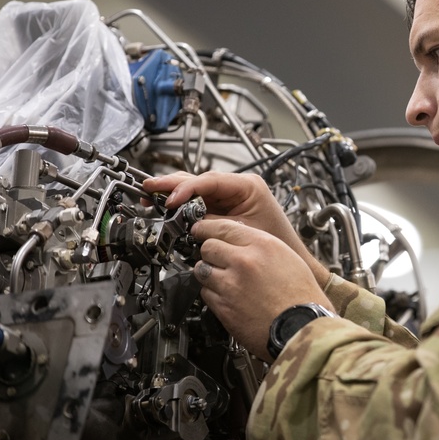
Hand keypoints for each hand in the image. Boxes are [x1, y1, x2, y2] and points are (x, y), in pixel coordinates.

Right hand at [143, 171, 330, 286]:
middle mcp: (238, 186)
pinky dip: (181, 204)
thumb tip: (184, 221)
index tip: (170, 200)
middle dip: (172, 185)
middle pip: (198, 180)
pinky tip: (166, 206)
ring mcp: (230, 196)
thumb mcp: (240, 232)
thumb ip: (211, 224)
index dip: (186, 189)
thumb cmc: (276, 244)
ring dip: (173, 193)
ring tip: (151, 196)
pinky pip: (198, 201)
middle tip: (149, 189)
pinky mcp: (224, 207)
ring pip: (195, 189)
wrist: (288, 259)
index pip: (209, 181)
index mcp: (248, 185)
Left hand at [191, 218, 333, 360]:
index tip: (201, 229)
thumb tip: (241, 241)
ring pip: (202, 270)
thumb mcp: (289, 258)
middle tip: (217, 257)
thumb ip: (260, 246)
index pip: (222, 227)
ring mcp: (230, 284)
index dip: (207, 228)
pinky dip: (212, 293)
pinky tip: (228, 296)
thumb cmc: (302, 297)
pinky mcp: (223, 307)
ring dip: (209, 272)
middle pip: (207, 247)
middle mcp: (243, 261)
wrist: (302, 328)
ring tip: (224, 279)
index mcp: (262, 245)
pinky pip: (206, 293)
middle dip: (210, 252)